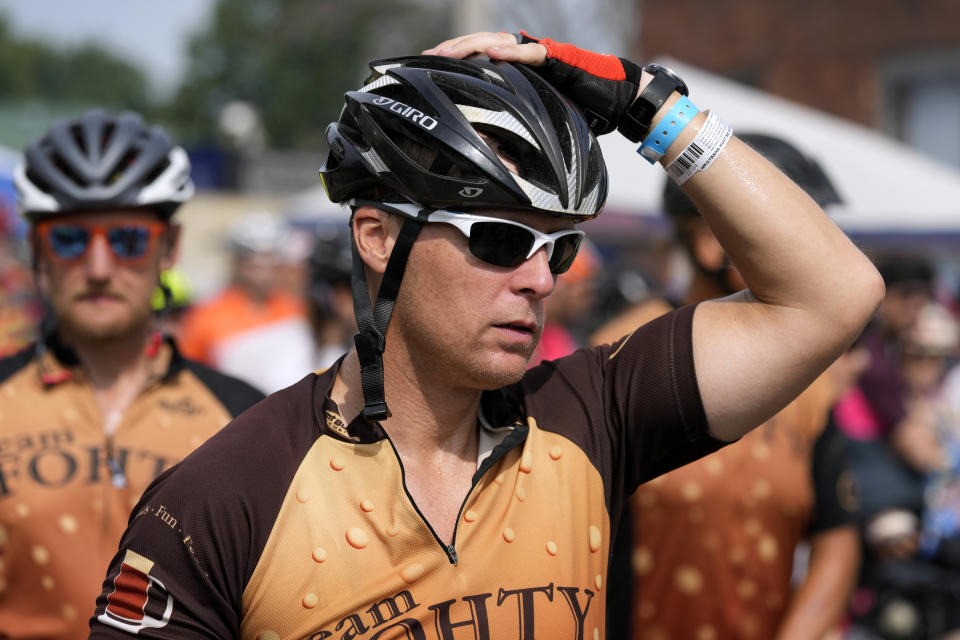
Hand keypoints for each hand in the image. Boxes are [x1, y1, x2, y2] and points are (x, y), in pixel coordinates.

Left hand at [425, 31, 645, 135]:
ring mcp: (541, 54)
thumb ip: (517, 127)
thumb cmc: (582, 113)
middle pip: (479, 45)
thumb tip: (495, 160)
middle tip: (426, 59)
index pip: (478, 59)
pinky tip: (489, 54)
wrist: (618, 102)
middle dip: (452, 50)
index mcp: (517, 70)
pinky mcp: (559, 57)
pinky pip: (531, 53)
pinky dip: (511, 52)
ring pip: (498, 42)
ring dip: (471, 46)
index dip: (453, 62)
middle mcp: (525, 57)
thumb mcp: (539, 122)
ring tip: (447, 52)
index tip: (428, 71)